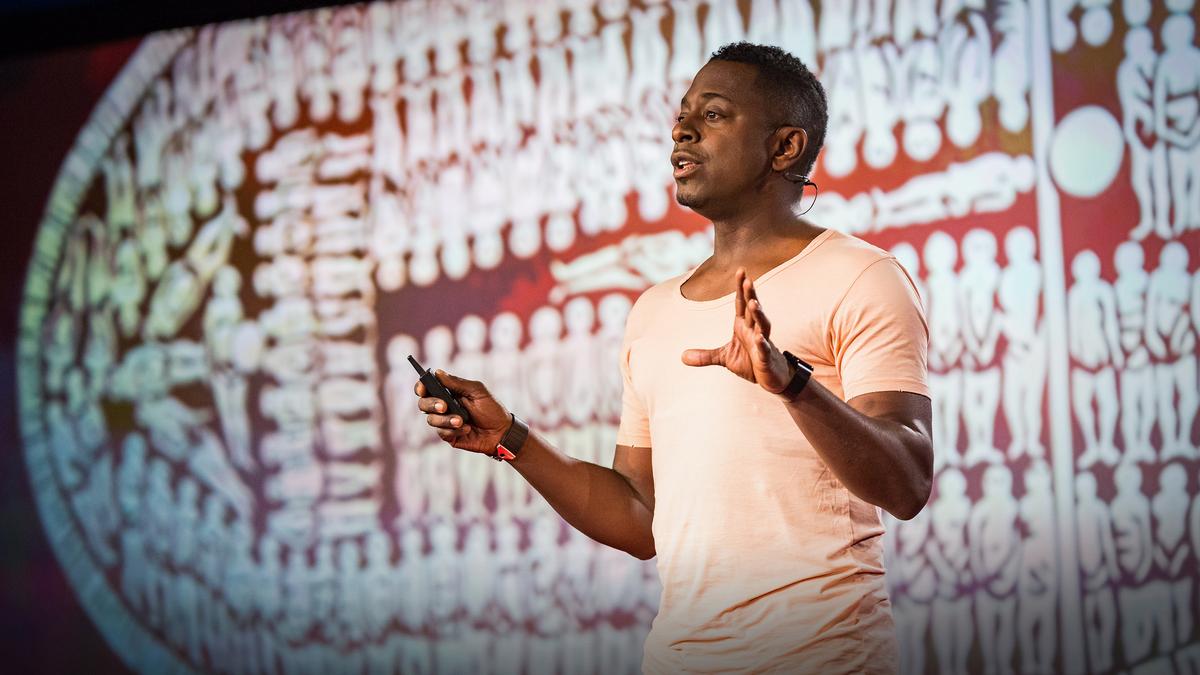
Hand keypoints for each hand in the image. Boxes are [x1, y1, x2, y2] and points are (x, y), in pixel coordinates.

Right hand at [414, 370, 512, 454]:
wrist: (502, 432)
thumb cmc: (492, 408)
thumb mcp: (477, 391)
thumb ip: (457, 383)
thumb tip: (438, 372)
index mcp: (449, 393)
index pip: (427, 388)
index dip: (420, 387)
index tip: (422, 389)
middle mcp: (444, 407)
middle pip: (423, 404)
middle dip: (431, 404)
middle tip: (444, 406)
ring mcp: (445, 422)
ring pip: (431, 420)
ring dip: (446, 420)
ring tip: (462, 421)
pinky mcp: (449, 436)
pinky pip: (442, 433)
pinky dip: (454, 430)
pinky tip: (467, 429)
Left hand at [681, 268, 792, 393]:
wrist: (772, 378)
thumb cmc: (751, 363)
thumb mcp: (724, 358)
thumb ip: (705, 356)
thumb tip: (682, 357)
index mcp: (743, 326)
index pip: (741, 304)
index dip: (741, 288)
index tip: (741, 271)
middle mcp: (754, 331)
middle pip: (752, 309)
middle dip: (750, 295)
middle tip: (748, 279)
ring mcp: (762, 343)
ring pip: (762, 325)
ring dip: (758, 314)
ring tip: (753, 303)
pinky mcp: (766, 359)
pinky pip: (764, 349)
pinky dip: (762, 344)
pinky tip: (759, 338)